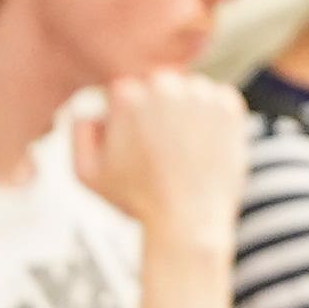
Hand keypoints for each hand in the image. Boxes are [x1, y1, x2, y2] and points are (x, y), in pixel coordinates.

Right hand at [65, 71, 250, 263]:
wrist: (188, 222)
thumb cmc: (136, 201)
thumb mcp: (86, 173)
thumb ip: (79, 132)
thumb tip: (91, 109)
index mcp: (126, 95)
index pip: (126, 93)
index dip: (127, 120)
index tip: (135, 146)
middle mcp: (163, 85)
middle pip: (158, 85)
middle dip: (157, 110)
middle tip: (161, 149)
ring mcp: (199, 93)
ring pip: (189, 90)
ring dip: (187, 112)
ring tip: (183, 152)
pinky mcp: (229, 105)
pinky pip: (217, 98)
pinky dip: (213, 118)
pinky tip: (203, 147)